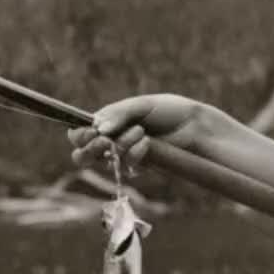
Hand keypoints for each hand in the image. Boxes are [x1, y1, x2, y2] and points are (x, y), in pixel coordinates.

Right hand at [67, 93, 202, 172]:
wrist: (194, 125)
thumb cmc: (168, 110)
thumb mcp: (141, 105)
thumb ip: (118, 114)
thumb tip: (99, 128)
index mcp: (107, 122)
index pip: (80, 134)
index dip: (80, 135)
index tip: (91, 131)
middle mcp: (111, 140)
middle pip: (83, 156)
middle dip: (90, 149)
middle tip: (104, 141)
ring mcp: (124, 156)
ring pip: (106, 162)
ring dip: (121, 146)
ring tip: (140, 131)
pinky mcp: (139, 167)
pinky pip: (127, 167)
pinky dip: (135, 154)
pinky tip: (148, 142)